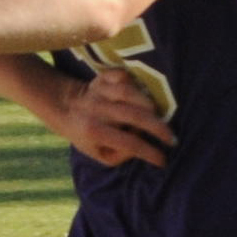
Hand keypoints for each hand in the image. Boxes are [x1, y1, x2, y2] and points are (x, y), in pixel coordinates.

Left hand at [62, 66, 176, 167]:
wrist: (65, 107)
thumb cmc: (87, 136)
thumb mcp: (99, 154)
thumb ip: (122, 154)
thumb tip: (143, 142)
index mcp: (93, 132)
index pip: (129, 143)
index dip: (149, 152)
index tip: (164, 160)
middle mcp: (96, 110)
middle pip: (134, 116)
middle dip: (158, 128)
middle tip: (171, 138)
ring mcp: (99, 91)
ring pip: (131, 93)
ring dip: (150, 105)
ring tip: (156, 117)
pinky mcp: (102, 76)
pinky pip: (124, 76)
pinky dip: (136, 84)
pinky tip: (139, 95)